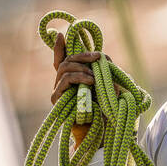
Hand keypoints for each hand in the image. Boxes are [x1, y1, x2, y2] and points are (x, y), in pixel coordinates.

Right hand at [51, 30, 104, 146]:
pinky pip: (65, 81)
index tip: (61, 34)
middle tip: (97, 57)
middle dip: (82, 55)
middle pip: (66, 61)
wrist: (101, 131)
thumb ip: (104, 72)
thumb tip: (103, 57)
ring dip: (82, 68)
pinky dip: (79, 77)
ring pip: (65, 68)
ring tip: (95, 75)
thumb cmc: (105, 109)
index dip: (59, 47)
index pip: (61, 59)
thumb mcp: (108, 86)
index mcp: (72, 79)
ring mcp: (59, 91)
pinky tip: (91, 80)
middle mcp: (62, 83)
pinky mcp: (57, 99)